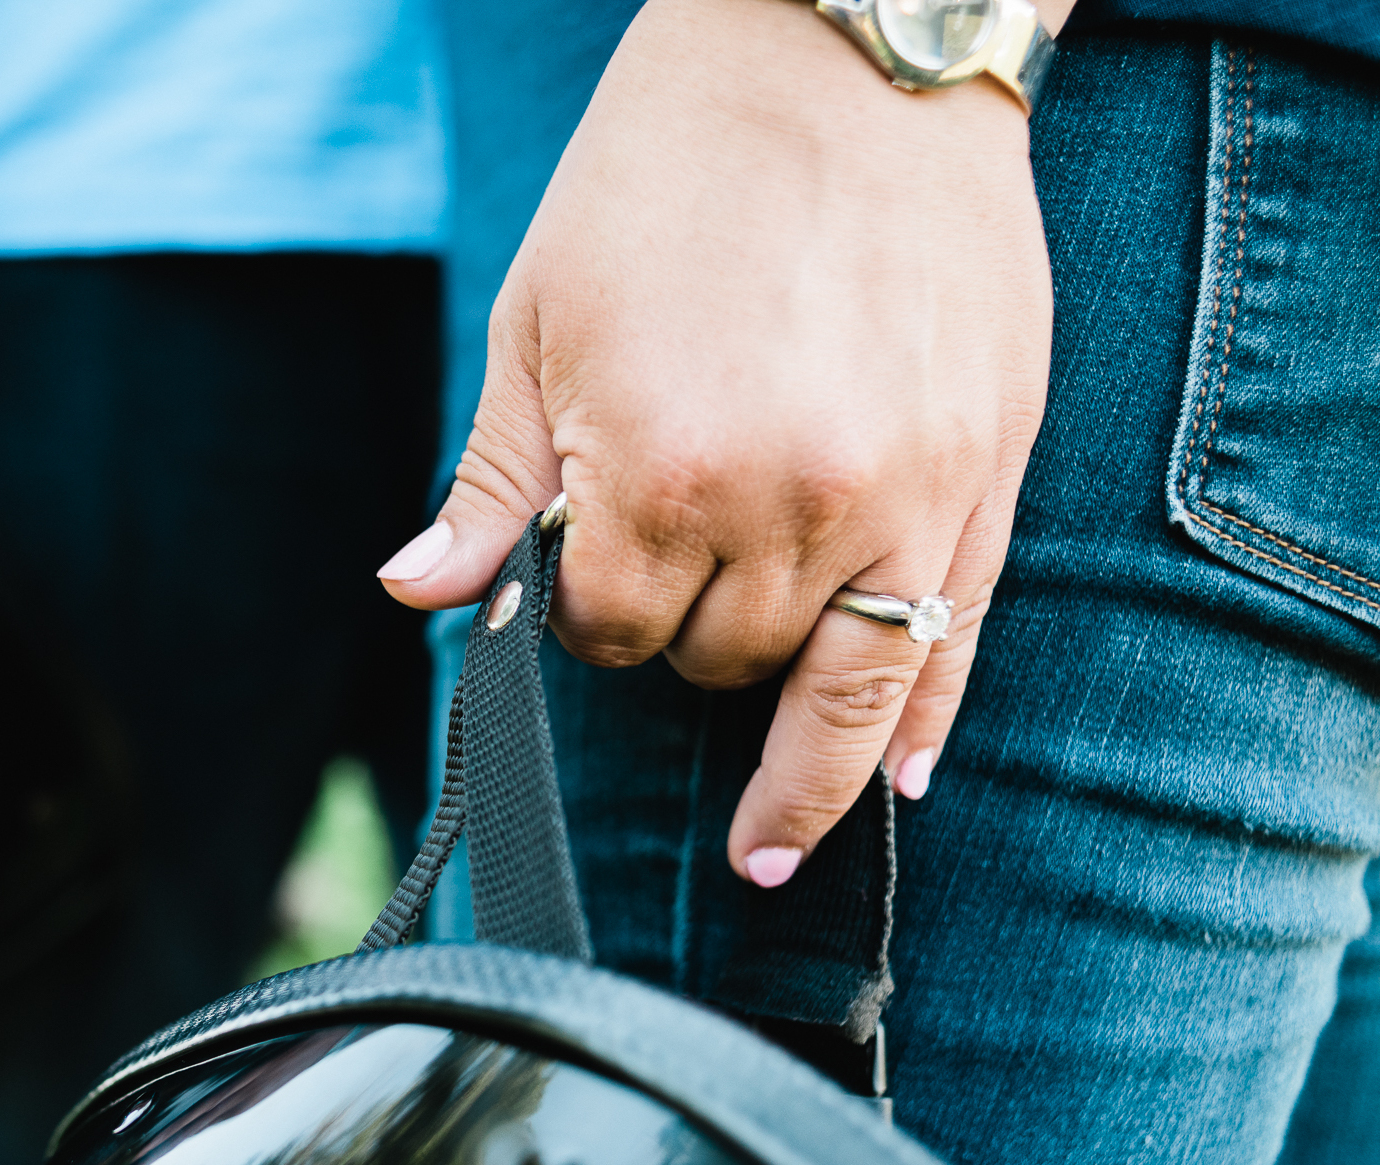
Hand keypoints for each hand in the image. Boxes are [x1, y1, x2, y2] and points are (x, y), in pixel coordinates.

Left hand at [380, 0, 1066, 885]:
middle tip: (667, 586)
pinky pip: (958, 643)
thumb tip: (415, 596)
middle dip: (674, 644)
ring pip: (842, 691)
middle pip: (715, 662)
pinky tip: (894, 780)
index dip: (581, 612)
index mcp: (658, 473)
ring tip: (772, 848)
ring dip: (795, 768)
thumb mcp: (536, 321)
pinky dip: (922, 721)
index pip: (605, 627)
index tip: (584, 569)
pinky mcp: (987, 476)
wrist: (844, 54)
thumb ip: (491, 483)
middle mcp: (789, 509)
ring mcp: (903, 500)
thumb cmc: (665, 176)